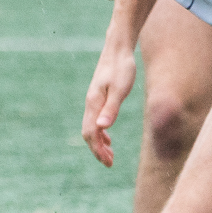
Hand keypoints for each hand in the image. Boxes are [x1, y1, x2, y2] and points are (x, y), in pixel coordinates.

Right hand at [81, 45, 136, 166]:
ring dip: (99, 143)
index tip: (108, 162)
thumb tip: (103, 128)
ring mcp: (93, 100)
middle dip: (97, 150)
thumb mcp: (120, 89)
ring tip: (109, 156)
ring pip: (91, 127)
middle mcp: (90, 103)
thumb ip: (112, 108)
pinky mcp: (98, 97)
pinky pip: (95, 120)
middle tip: (109, 164)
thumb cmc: (122, 68)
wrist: (118, 48)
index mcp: (94, 103)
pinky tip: (108, 138)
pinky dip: (100, 133)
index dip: (97, 150)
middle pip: (88, 133)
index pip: (91, 133)